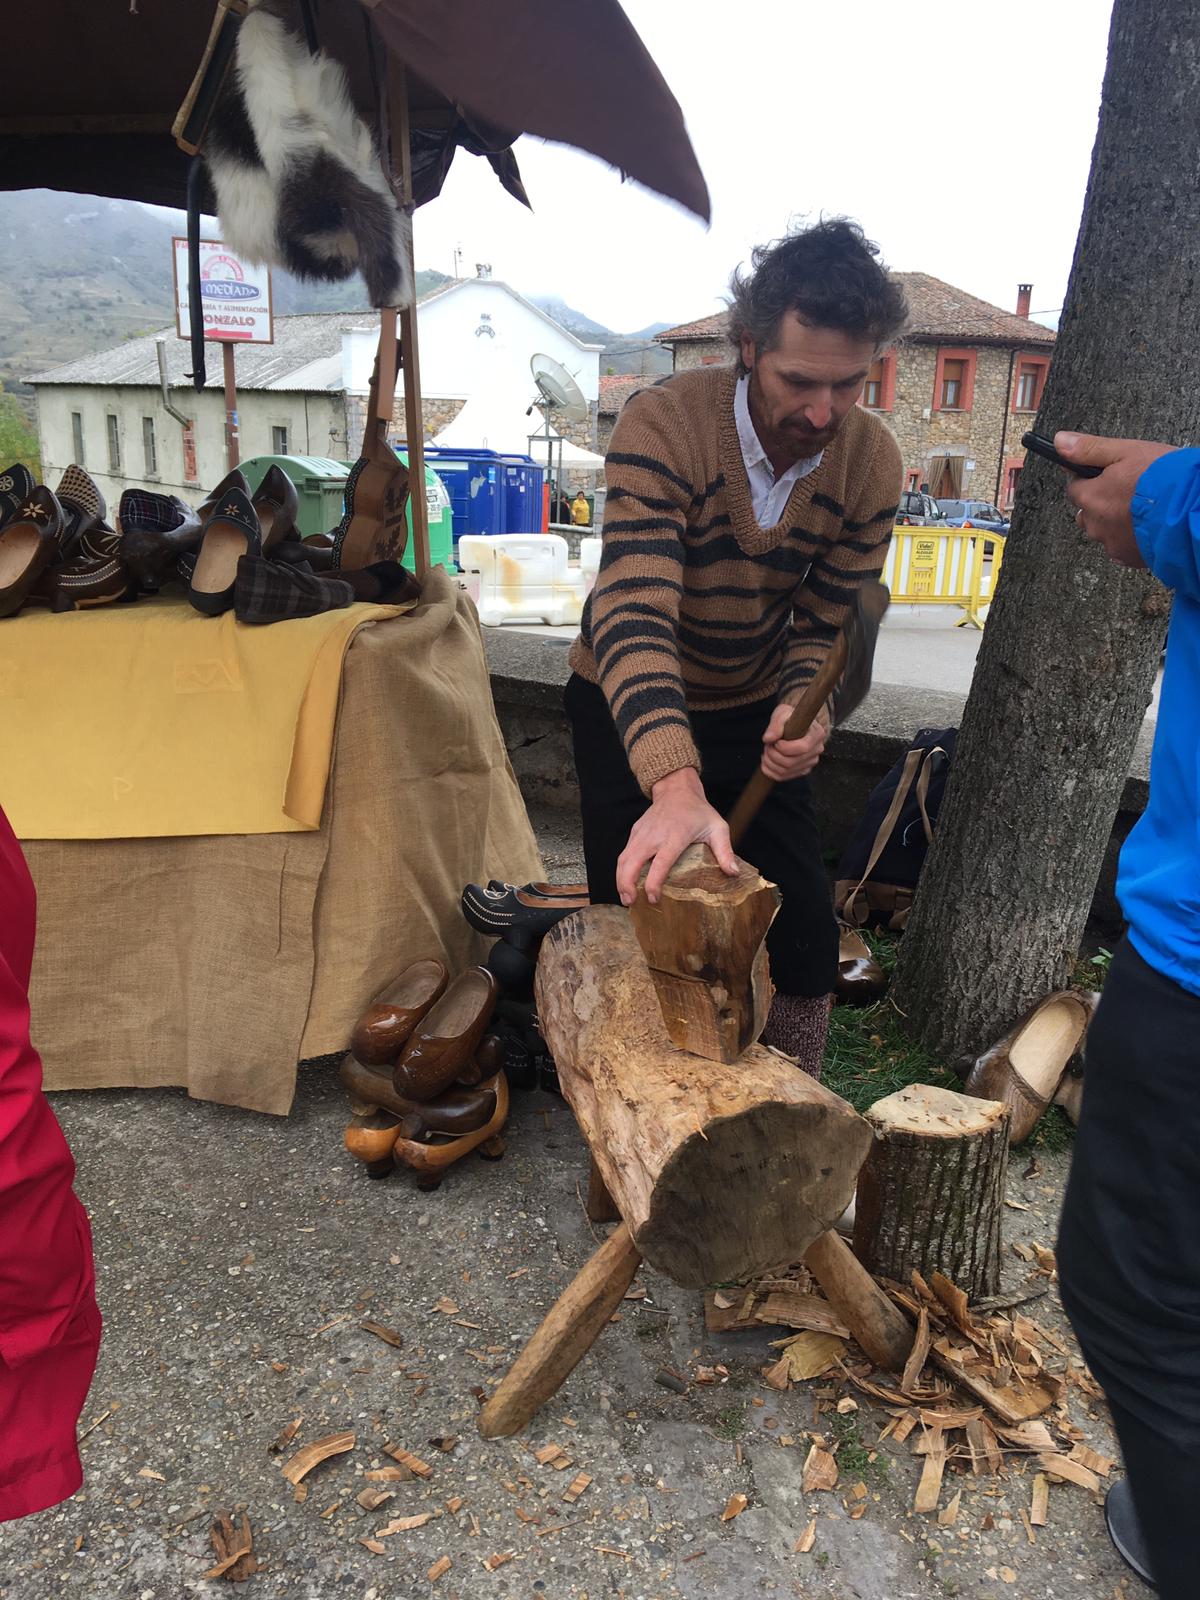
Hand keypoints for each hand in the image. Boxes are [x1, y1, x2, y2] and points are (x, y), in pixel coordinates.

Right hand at [615, 767, 737, 905]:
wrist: (677, 789)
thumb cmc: (698, 810)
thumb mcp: (717, 827)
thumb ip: (725, 851)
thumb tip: (733, 873)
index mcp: (674, 837)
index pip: (660, 863)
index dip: (653, 882)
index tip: (653, 898)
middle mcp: (654, 836)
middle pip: (631, 862)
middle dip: (626, 884)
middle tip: (630, 902)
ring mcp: (642, 834)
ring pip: (623, 859)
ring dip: (620, 880)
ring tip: (626, 898)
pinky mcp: (635, 833)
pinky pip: (625, 853)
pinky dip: (622, 870)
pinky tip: (627, 882)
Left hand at [760, 702, 827, 782]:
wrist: (796, 724)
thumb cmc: (790, 717)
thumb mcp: (783, 714)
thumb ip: (776, 724)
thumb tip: (768, 738)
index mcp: (817, 734)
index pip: (802, 748)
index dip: (784, 747)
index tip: (776, 741)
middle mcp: (817, 750)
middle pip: (791, 762)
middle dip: (773, 754)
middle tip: (768, 745)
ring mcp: (810, 762)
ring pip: (785, 771)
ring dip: (769, 762)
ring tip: (767, 750)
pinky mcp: (802, 770)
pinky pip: (782, 777)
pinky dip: (769, 770)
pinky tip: (767, 759)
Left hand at [1054, 432, 1176, 567]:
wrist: (1192, 510)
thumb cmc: (1162, 479)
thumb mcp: (1126, 451)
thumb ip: (1090, 448)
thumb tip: (1059, 441)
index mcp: (1091, 498)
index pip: (1074, 488)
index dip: (1088, 480)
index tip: (1105, 475)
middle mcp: (1095, 524)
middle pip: (1086, 513)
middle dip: (1100, 502)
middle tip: (1128, 491)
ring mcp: (1111, 543)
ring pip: (1103, 531)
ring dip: (1113, 522)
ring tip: (1140, 509)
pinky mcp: (1128, 558)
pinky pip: (1120, 548)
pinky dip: (1128, 538)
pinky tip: (1145, 525)